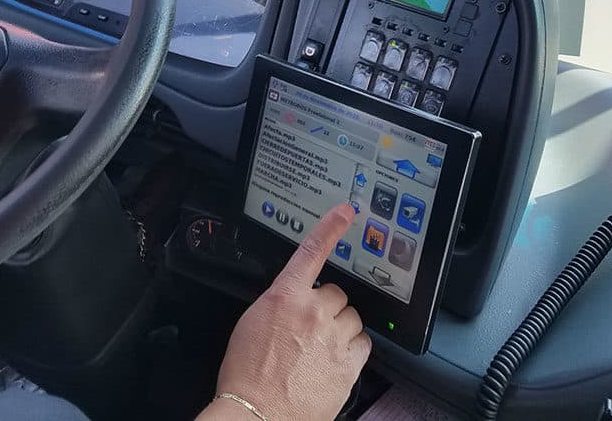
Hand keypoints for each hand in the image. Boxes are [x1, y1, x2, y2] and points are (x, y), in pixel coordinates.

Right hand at [199, 203, 371, 420]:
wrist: (257, 413)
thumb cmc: (247, 374)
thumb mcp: (251, 324)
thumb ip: (278, 304)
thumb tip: (292, 300)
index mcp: (284, 297)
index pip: (311, 252)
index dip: (331, 227)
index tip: (345, 211)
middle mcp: (313, 312)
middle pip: (335, 293)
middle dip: (325, 307)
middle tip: (309, 329)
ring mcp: (333, 338)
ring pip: (352, 317)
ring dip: (340, 327)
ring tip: (319, 348)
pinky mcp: (349, 364)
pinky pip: (364, 343)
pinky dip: (352, 348)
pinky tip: (334, 359)